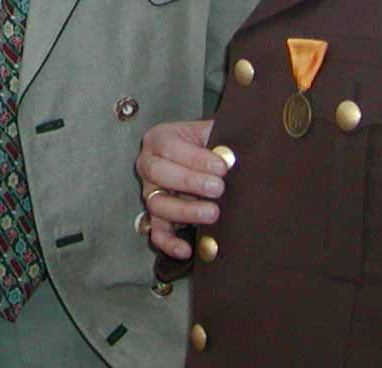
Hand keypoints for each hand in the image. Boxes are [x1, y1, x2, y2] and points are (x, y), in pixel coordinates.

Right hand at [136, 119, 227, 259]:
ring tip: (213, 212)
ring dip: (186, 210)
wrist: (210, 159)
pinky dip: (169, 242)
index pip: (169, 147)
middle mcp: (149, 164)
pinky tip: (186, 249)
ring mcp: (152, 192)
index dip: (195, 158)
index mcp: (159, 139)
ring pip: (158, 203)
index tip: (222, 167)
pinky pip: (157, 231)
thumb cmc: (210, 144)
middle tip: (218, 188)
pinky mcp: (158, 217)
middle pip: (158, 172)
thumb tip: (233, 155)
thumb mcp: (213, 132)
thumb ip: (222, 139)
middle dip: (190, 181)